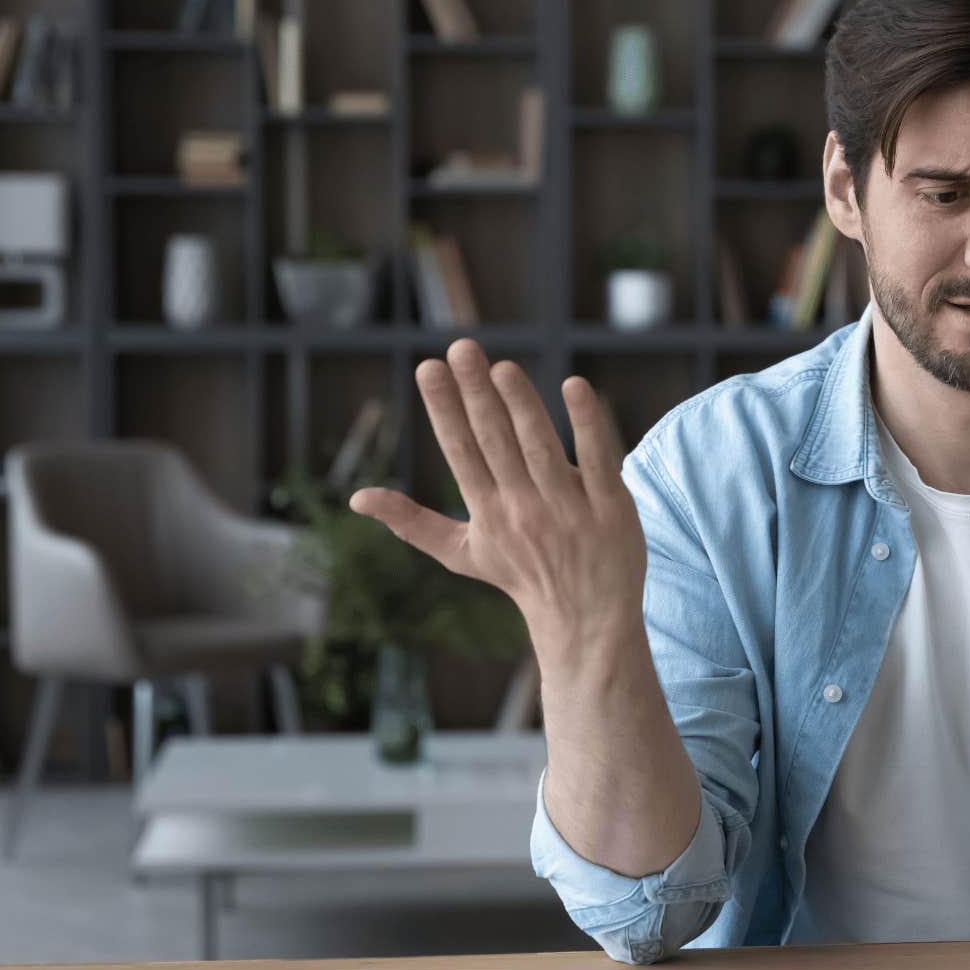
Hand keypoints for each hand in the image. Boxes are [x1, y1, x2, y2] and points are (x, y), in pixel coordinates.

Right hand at [348, 338, 646, 668]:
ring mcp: (569, 509)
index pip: (461, 452)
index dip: (444, 410)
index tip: (429, 368)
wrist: (587, 621)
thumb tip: (357, 497)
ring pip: (541, 448)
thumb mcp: (462, 553)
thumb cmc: (520, 577)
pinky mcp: (611, 507)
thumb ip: (412, 521)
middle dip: (476, 395)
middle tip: (460, 348)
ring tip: (501, 367)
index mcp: (487, 513)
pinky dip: (588, 425)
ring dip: (521, 405)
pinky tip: (575, 387)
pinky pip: (599, 459)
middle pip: (496, 443)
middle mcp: (524, 509)